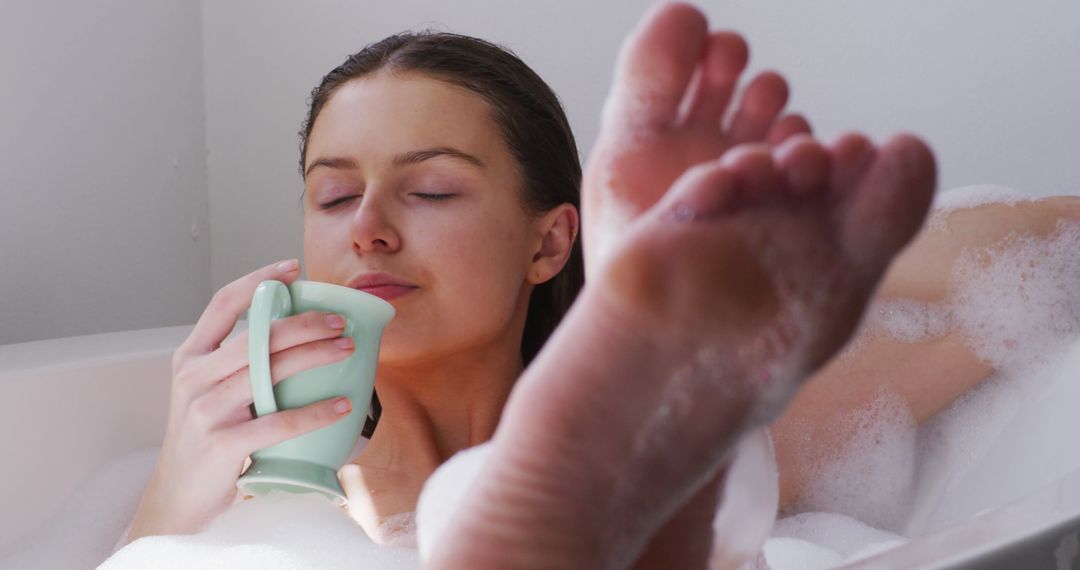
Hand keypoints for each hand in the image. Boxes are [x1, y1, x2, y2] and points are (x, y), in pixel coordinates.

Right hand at [126, 259, 356, 540]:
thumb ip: (238, 362)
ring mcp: (206, 411)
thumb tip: (298, 333)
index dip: (259, 280)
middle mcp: (193, 377)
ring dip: (314, 356)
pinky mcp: (222, 444)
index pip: (222, 304)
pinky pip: (278, 421)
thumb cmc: (206, 437)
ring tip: (347, 348)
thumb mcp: (209, 391)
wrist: (178, 496)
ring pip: (267, 370)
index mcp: (190, 357)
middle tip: (339, 320)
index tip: (294, 267)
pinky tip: (342, 405)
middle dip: (302, 322)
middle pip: (254, 335)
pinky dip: (315, 412)